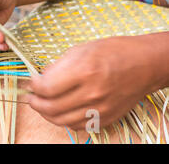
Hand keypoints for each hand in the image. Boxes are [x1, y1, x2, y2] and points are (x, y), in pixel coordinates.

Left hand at [28, 34, 168, 130]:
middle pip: (50, 107)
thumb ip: (58, 66)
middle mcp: (92, 93)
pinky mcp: (106, 118)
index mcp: (84, 71)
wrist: (145, 64)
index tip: (31, 82)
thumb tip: (40, 79)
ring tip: (41, 105)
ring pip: (62, 121)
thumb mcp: (80, 49)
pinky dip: (64, 120)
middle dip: (34, 102)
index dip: (33, 86)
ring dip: (46, 114)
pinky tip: (59, 111)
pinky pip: (77, 126)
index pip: (46, 88)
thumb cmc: (112, 51)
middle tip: (30, 96)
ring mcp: (100, 109)